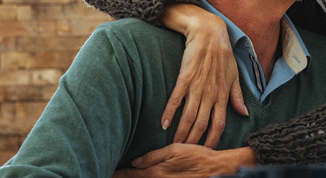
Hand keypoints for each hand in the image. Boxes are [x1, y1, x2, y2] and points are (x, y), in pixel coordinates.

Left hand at [112, 144, 255, 177]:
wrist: (215, 170)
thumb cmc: (197, 156)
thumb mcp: (175, 150)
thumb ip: (154, 156)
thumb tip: (135, 162)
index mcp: (157, 172)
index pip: (132, 175)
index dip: (119, 173)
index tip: (109, 172)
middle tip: (112, 174)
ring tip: (122, 176)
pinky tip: (142, 177)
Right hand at [160, 5, 247, 147]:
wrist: (209, 32)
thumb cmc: (223, 53)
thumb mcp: (234, 75)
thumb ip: (237, 96)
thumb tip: (244, 113)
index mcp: (224, 93)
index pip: (220, 123)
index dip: (213, 138)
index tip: (206, 151)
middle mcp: (211, 92)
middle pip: (202, 123)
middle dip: (194, 140)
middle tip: (185, 152)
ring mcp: (198, 85)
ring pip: (189, 115)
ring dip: (181, 132)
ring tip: (174, 144)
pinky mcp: (185, 76)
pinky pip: (176, 98)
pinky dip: (169, 112)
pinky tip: (163, 124)